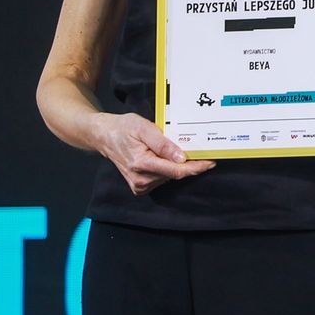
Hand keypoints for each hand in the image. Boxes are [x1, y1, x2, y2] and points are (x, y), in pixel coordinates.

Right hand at [94, 112, 213, 194]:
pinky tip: (164, 158)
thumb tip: (181, 157)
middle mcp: (140, 179)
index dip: (196, 167)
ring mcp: (139, 185)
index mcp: (141, 164)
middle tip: (198, 150)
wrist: (104, 136)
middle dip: (189, 163)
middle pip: (175, 174)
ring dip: (177, 165)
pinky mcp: (139, 186)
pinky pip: (162, 178)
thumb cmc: (123, 128)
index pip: (177, 171)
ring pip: (169, 176)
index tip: (211, 162)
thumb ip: (163, 144)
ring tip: (173, 149)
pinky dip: (168, 169)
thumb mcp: (144, 128)